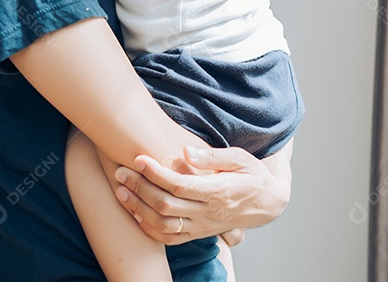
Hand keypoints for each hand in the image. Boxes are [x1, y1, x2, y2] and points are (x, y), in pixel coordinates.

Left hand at [112, 145, 291, 244]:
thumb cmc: (253, 175)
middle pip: (164, 204)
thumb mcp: (240, 158)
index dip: (154, 173)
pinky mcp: (199, 234)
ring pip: (162, 224)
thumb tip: (185, 150)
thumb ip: (212, 155)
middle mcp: (208, 213)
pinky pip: (169, 238)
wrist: (268, 203)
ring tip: (120, 191)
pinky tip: (135, 213)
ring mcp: (202, 227)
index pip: (178, 185)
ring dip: (138, 208)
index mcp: (218, 192)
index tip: (137, 158)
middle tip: (120, 172)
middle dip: (138, 188)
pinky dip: (148, 228)